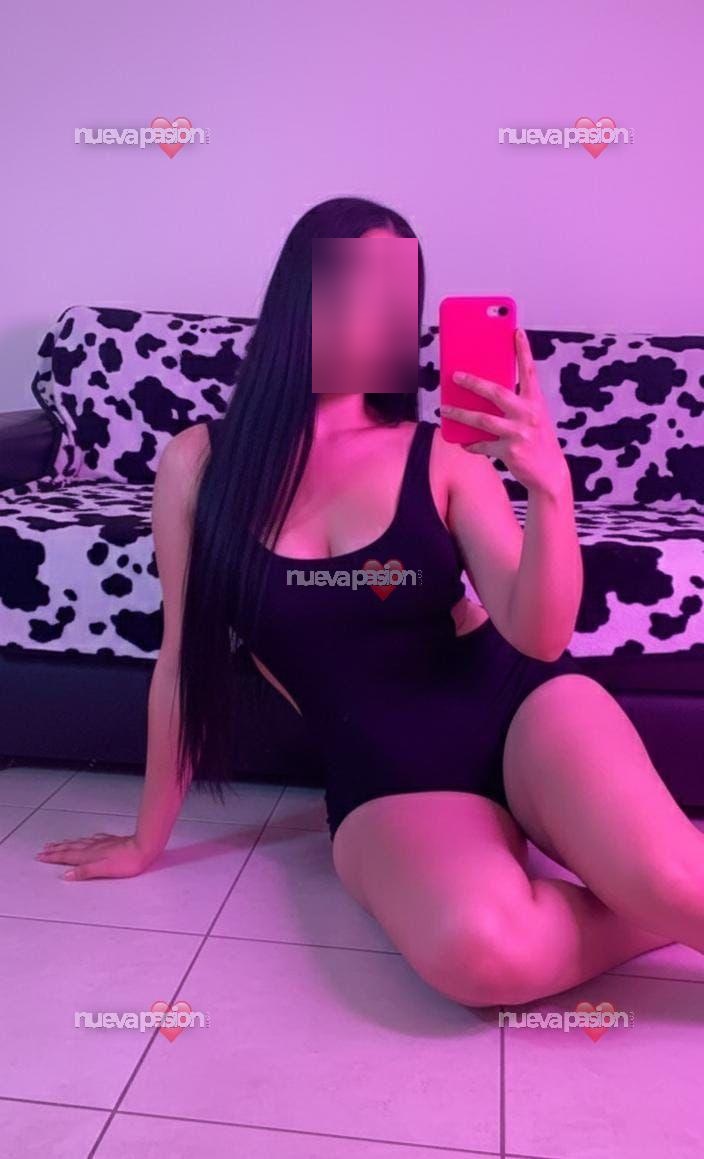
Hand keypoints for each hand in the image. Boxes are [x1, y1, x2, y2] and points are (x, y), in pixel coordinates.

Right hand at [35, 831, 155, 879]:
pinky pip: (93, 839)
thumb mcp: (104, 870)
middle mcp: (93, 848)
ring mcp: (102, 843)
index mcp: (90, 856)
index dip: (54, 857)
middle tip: (44, 849)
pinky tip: (87, 838)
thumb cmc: (127, 862)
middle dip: (56, 849)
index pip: (67, 856)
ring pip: (80, 842)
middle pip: (71, 848)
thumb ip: (85, 872)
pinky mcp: (111, 841)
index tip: (41, 856)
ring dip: (67, 843)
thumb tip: (66, 875)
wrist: (145, 847)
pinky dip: (85, 839)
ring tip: (58, 843)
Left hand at [439, 328, 569, 495]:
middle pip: (496, 392)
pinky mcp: (510, 452)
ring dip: (460, 413)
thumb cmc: (538, 441)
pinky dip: (471, 444)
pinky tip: (463, 442)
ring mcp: (519, 433)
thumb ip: (516, 404)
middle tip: (455, 376)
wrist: (550, 474)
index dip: (523, 350)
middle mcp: (529, 414)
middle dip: (474, 382)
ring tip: (445, 409)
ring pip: (482, 419)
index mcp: (536, 402)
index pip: (529, 371)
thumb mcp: (533, 418)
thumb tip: (484, 392)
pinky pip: (483, 445)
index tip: (516, 331)